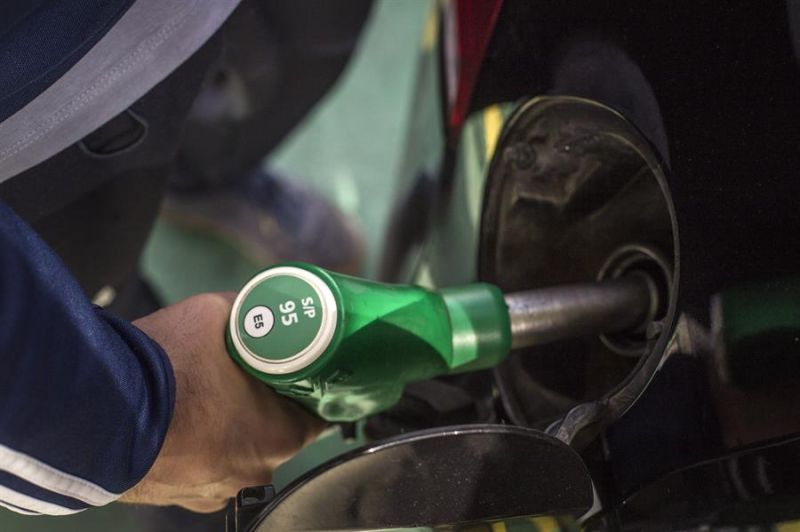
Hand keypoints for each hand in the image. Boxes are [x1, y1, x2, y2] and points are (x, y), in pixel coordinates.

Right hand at [120, 293, 323, 512]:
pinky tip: (181, 420)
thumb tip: (262, 303)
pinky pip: (201, 468)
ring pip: (236, 453)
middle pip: (275, 434)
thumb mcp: (220, 313)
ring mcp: (214, 492)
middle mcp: (255, 474)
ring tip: (205, 397)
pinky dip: (196, 446)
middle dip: (264, 406)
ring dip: (228, 428)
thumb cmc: (167, 364)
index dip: (309, 389)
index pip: (316, 415)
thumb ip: (251, 311)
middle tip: (245, 376)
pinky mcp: (176, 497)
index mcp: (280, 436)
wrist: (95, 408)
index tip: (300, 372)